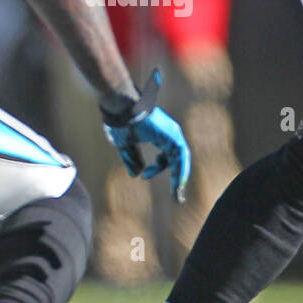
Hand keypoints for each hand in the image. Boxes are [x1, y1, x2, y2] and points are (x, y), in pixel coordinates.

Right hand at [100, 72, 191, 202]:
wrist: (120, 106)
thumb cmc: (120, 121)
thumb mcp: (124, 144)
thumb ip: (131, 158)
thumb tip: (136, 174)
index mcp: (160, 134)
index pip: (167, 155)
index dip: (158, 168)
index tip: (145, 176)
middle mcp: (169, 133)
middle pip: (177, 158)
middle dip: (177, 177)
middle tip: (177, 196)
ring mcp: (172, 133)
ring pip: (181, 159)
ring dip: (180, 178)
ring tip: (177, 195)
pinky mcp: (172, 135)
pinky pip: (180, 156)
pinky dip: (180, 171)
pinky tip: (177, 184)